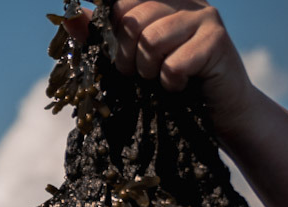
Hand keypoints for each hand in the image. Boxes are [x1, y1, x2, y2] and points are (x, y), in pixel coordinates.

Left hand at [64, 1, 259, 132]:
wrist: (218, 114)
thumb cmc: (170, 85)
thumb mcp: (130, 60)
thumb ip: (101, 37)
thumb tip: (70, 18)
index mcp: (161, 1)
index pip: (120, 3)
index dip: (111, 33)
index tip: (121, 56)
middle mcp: (184, 1)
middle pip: (131, 20)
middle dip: (126, 56)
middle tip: (140, 74)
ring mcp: (204, 16)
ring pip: (151, 40)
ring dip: (149, 71)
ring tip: (160, 79)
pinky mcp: (217, 40)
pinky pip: (174, 64)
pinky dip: (171, 83)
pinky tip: (181, 86)